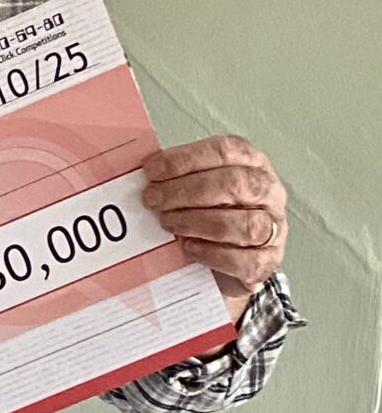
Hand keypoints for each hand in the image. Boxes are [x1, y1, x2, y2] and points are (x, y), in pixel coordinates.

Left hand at [141, 135, 286, 318]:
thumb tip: (139, 172)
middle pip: (234, 184)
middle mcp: (268, 191)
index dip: (184, 159)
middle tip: (152, 199)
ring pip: (244, 224)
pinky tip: (188, 247)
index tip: (151, 170)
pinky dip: (213, 254)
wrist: (228, 258)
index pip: (224, 151)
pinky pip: (245, 260)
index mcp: (251, 162)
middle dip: (185, 191)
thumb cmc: (208, 213)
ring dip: (197, 222)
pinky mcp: (268, 260)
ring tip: (168, 223)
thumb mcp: (194, 186)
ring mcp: (273, 227)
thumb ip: (176, 176)